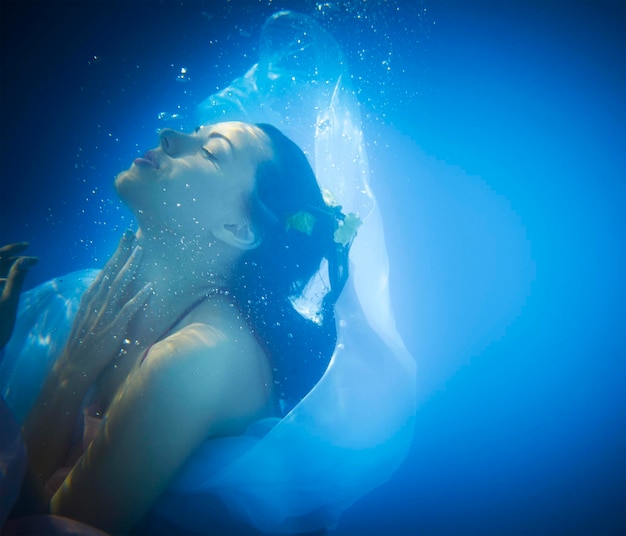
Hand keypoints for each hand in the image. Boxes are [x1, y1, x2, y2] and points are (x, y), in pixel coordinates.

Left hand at [0, 242, 37, 349]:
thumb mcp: (8, 303)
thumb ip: (16, 280)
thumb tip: (24, 260)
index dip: (11, 249)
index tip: (28, 245)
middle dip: (14, 259)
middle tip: (34, 261)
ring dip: (9, 268)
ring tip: (26, 269)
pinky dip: (2, 278)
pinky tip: (10, 282)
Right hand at [57, 231, 151, 386]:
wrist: (73, 368)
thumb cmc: (84, 343)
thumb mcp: (88, 317)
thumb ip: (98, 302)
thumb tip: (108, 288)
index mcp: (91, 299)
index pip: (105, 270)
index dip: (115, 254)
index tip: (125, 238)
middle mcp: (96, 303)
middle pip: (111, 272)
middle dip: (121, 252)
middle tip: (130, 233)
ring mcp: (104, 315)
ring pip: (119, 286)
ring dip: (130, 267)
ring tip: (140, 251)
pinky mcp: (113, 329)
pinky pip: (128, 310)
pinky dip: (138, 298)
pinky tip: (150, 287)